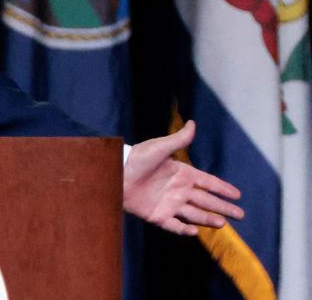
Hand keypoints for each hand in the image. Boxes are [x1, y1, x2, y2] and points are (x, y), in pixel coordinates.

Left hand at [123, 120, 243, 234]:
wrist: (115, 173)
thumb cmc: (136, 158)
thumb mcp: (159, 147)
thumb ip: (178, 140)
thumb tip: (192, 123)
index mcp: (182, 173)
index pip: (208, 182)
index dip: (222, 188)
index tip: (238, 194)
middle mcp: (178, 190)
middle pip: (206, 200)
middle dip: (223, 207)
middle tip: (241, 214)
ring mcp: (169, 204)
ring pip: (194, 214)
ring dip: (209, 218)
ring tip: (223, 223)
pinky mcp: (157, 215)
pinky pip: (174, 225)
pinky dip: (184, 230)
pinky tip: (195, 232)